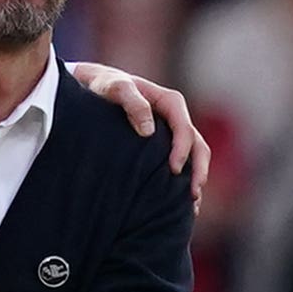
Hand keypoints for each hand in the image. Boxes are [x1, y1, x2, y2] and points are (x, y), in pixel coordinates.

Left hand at [69, 62, 209, 207]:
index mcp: (169, 102)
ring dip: (196, 179)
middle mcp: (175, 118)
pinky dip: (185, 181)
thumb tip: (148, 131)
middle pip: (197, 145)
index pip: (184, 128)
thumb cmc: (105, 86)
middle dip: (198, 170)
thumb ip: (133, 103)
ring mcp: (172, 132)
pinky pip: (182, 163)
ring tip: (192, 204)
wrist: (94, 87)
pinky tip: (181, 203)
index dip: (182, 149)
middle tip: (192, 194)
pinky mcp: (164, 144)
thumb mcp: (115, 88)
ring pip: (195, 156)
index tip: (173, 170)